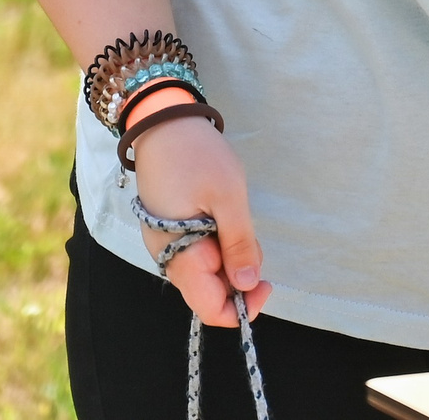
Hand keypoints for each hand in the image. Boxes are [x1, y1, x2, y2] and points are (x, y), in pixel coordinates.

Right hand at [131, 114, 271, 328]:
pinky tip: (224, 216)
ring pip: (205, 272)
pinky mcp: (169, 229)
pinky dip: (218, 243)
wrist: (163, 120)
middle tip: (252, 238)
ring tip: (236, 218)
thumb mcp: (228, 198)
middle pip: (209, 292)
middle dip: (238, 277)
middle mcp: (167, 257)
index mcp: (178, 256)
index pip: (210, 309)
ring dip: (229, 257)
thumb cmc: (196, 156)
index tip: (265, 282)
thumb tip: (247, 286)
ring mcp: (166, 243)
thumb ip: (239, 245)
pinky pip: (198, 251)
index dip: (241, 307)